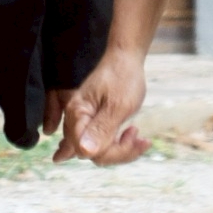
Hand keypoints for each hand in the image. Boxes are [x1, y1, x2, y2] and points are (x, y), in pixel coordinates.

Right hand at [50, 49, 152, 165]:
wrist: (126, 59)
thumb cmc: (123, 77)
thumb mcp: (118, 105)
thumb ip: (101, 129)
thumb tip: (84, 152)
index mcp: (77, 114)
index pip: (85, 150)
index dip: (109, 152)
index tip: (131, 139)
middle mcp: (76, 120)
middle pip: (91, 154)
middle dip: (118, 151)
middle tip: (137, 135)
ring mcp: (84, 121)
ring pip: (98, 151)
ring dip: (121, 149)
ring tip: (137, 134)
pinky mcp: (93, 122)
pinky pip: (102, 144)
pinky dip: (119, 144)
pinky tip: (132, 137)